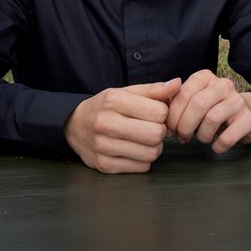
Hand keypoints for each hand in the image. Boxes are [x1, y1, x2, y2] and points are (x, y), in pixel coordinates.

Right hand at [66, 80, 180, 172]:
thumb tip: (178, 83)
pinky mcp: (104, 165)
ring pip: (150, 153)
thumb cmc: (105, 108)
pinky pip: (141, 167)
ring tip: (144, 140)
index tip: (156, 114)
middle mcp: (105, 123)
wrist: (73, 125)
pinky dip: (144, 160)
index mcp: (113, 101)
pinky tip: (134, 150)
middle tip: (153, 128)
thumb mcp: (126, 92)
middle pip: (155, 134)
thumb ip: (153, 90)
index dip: (163, 113)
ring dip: (154, 148)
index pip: (159, 112)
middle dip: (160, 132)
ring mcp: (103, 146)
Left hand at [164, 70, 250, 152]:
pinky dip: (218, 146)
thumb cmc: (212, 110)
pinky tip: (216, 146)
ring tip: (202, 139)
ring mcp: (238, 101)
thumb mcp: (193, 101)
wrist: (247, 116)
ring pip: (212, 118)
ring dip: (202, 136)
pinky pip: (228, 136)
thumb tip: (157, 112)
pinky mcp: (249, 118)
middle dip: (185, 126)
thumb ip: (174, 102)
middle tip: (182, 137)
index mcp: (205, 77)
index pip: (183, 93)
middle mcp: (223, 85)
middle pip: (198, 104)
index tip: (170, 129)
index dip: (173, 115)